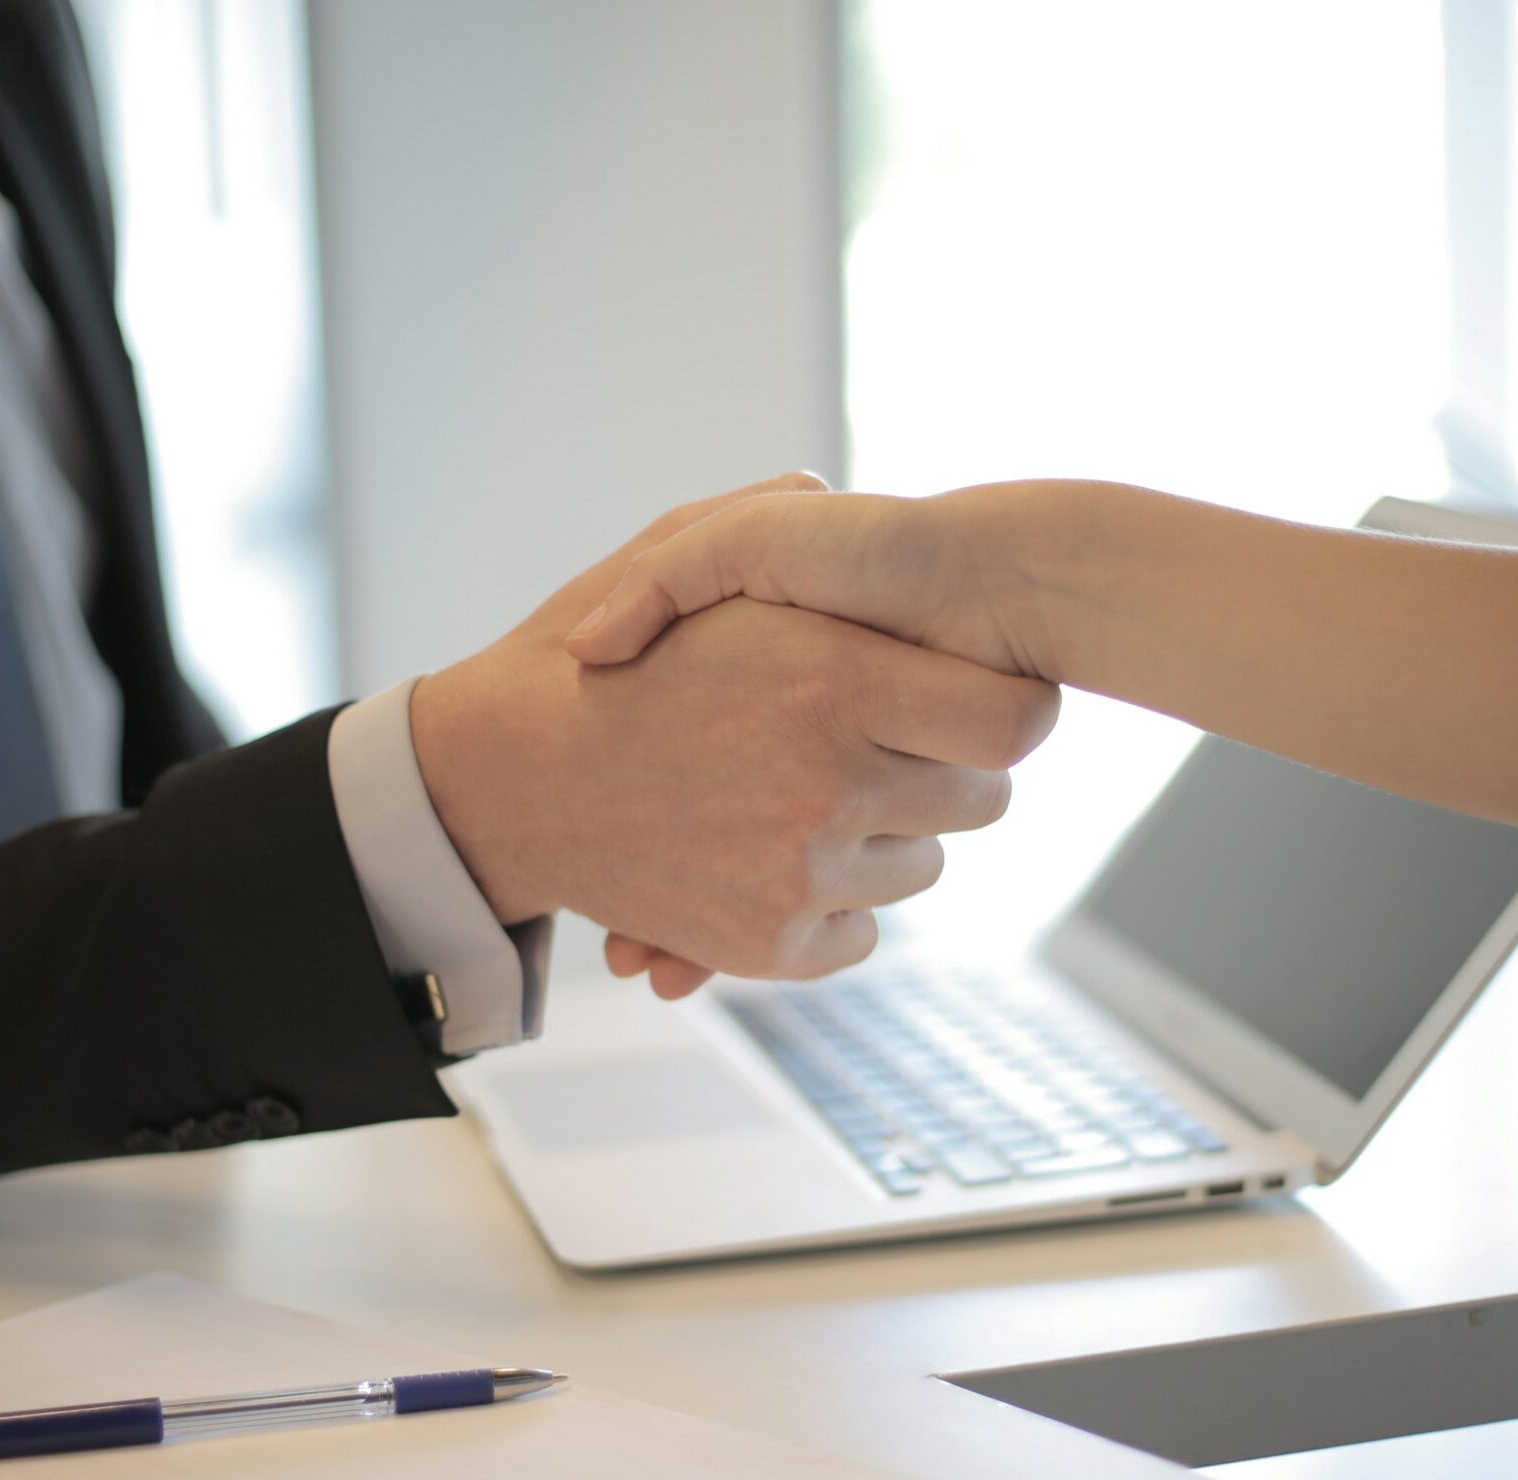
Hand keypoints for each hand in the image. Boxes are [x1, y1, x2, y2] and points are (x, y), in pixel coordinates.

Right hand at [410, 478, 1060, 992]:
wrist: (502, 778)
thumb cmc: (591, 655)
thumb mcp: (674, 549)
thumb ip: (771, 515)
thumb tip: (832, 494)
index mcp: (831, 680)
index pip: (1016, 721)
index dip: (1008, 708)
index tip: (975, 700)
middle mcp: (830, 784)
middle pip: (981, 802)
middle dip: (942, 770)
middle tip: (885, 743)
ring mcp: (799, 875)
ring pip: (920, 867)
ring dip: (885, 837)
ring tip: (808, 794)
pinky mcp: (769, 947)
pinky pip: (860, 931)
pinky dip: (835, 904)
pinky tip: (780, 858)